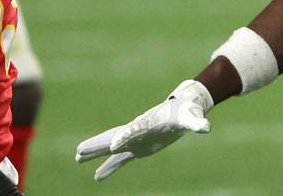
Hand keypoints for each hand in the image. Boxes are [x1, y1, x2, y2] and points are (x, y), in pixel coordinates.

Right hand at [75, 80, 213, 180]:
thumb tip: (206, 128)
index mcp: (149, 122)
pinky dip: (109, 167)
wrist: (183, 106)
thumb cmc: (187, 110)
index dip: (125, 136)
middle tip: (79, 151)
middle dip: (98, 144)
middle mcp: (137, 130)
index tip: (114, 145)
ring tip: (77, 158)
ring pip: (112, 147)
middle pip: (114, 136)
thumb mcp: (192, 116)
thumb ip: (197, 122)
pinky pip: (121, 159)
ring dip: (96, 153)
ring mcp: (135, 139)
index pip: (134, 129)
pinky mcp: (138, 147)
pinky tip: (97, 176)